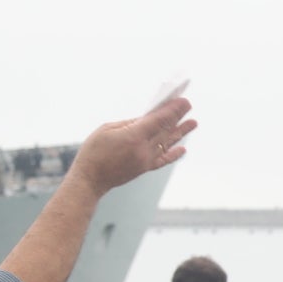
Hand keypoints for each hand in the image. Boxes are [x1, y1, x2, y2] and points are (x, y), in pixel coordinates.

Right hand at [66, 96, 195, 197]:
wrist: (89, 180)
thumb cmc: (93, 152)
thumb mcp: (107, 129)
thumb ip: (129, 123)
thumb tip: (146, 118)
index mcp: (133, 136)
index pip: (159, 120)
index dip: (173, 109)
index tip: (183, 101)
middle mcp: (143, 149)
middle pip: (166, 130)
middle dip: (178, 117)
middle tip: (189, 105)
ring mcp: (145, 160)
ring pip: (167, 143)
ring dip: (181, 132)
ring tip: (193, 123)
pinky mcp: (144, 169)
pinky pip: (163, 160)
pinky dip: (174, 154)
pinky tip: (182, 149)